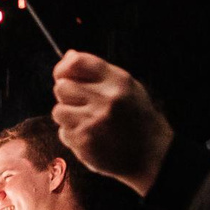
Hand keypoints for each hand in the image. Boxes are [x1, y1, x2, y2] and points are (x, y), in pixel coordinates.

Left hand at [51, 51, 171, 195]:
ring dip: (68, 116)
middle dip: (67, 96)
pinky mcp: (84, 140)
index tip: (63, 75)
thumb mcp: (126, 87)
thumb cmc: (135, 117)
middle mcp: (106, 98)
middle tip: (82, 105)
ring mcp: (93, 120)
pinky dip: (72, 134)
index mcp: (118, 81)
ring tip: (88, 121)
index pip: (78, 62)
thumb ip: (97, 72)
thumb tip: (68, 55)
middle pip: (61, 87)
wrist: (150, 153)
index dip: (64, 68)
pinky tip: (90, 136)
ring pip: (58, 110)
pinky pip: (63, 132)